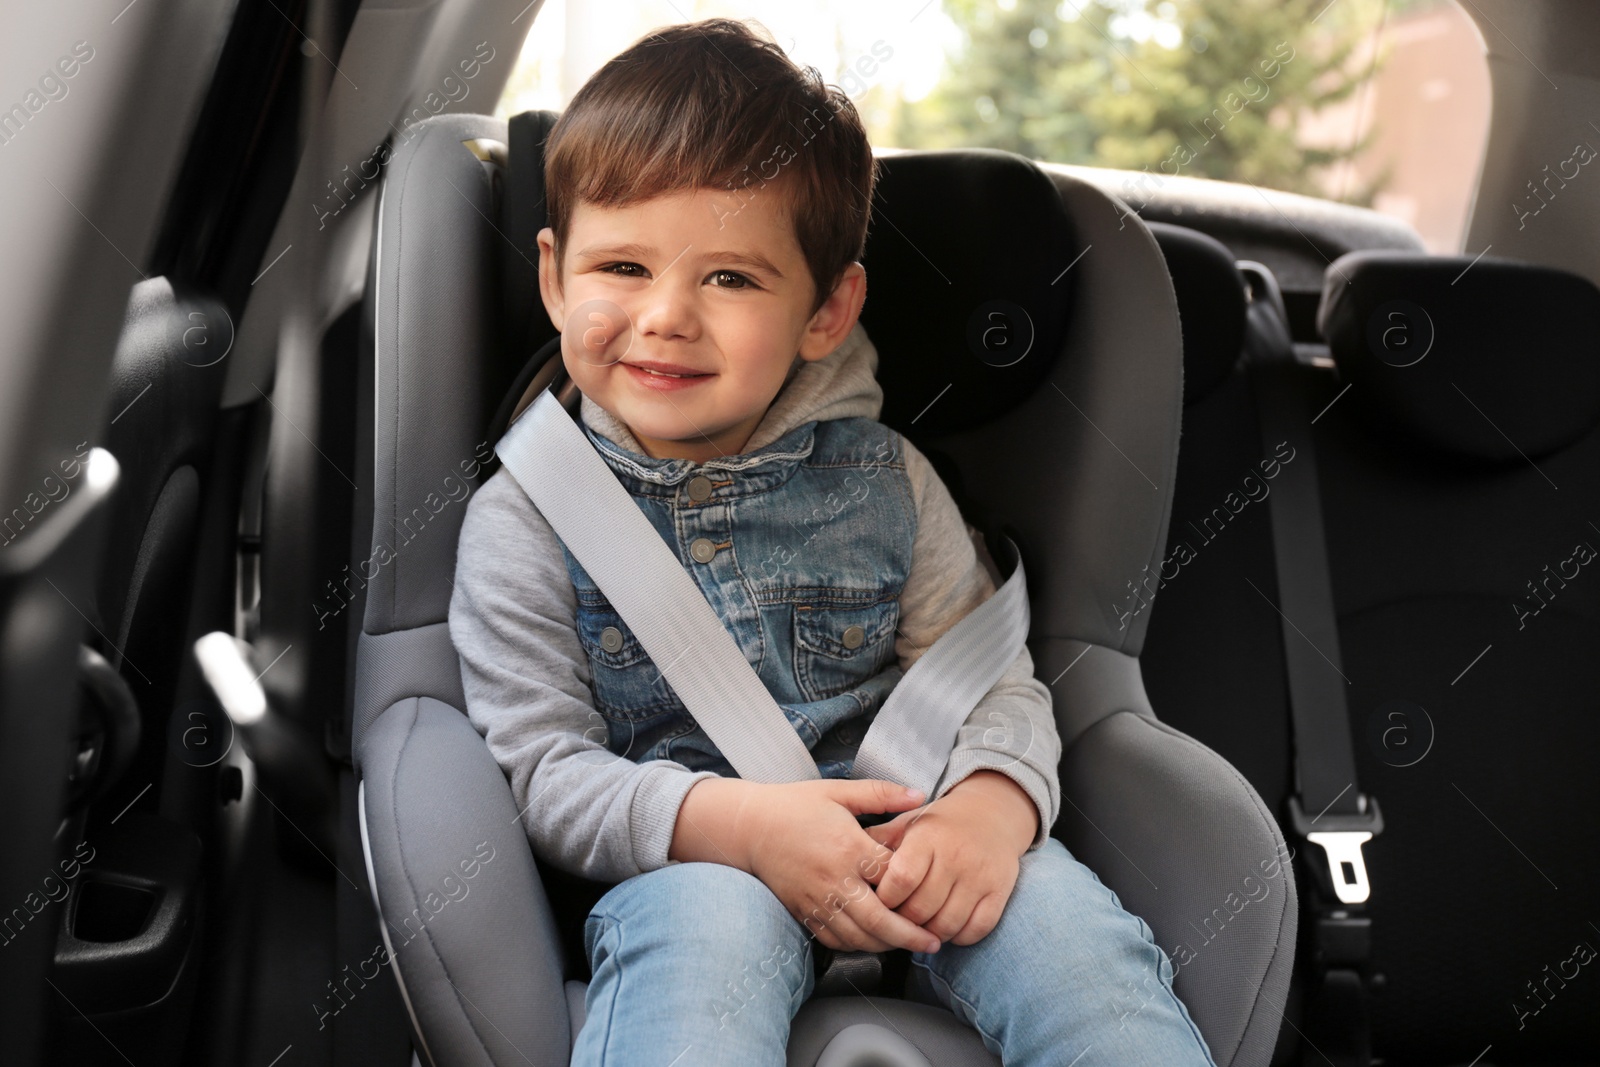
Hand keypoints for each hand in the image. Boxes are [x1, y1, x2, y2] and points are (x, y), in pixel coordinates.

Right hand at [740, 779, 942, 954]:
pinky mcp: (803, 912)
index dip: (917, 886)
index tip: (935, 890)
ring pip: (858, 937)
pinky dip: (857, 946)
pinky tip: (872, 941)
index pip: (893, 876)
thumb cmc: (795, 806)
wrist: (748, 826)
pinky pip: (834, 939)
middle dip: (910, 936)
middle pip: (880, 919)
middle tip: (933, 942)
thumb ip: (881, 793)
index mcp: (848, 847)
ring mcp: (817, 899)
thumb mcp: (839, 792)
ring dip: (887, 945)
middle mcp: (834, 878)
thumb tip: (920, 795)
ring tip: (908, 944)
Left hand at [863, 770, 1036, 946]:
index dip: (885, 899)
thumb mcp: (909, 822)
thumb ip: (880, 840)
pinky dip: (958, 937)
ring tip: (916, 930)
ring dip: (927, 935)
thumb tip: (847, 855)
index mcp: (928, 837)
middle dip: (902, 922)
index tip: (877, 902)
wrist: (993, 812)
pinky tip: (946, 930)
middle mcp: (955, 856)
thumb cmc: (940, 823)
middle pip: (921, 909)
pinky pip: (976, 929)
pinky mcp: (999, 891)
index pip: (901, 879)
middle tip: (893, 922)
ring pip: (947, 924)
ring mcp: (979, 876)